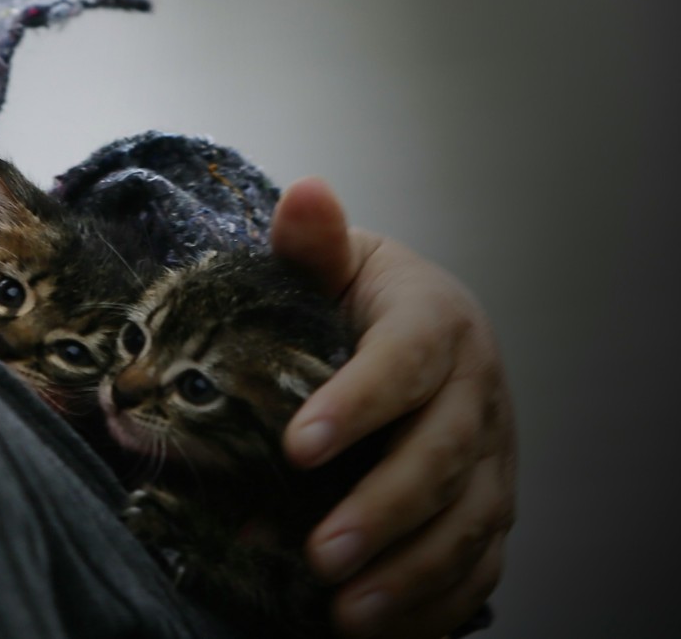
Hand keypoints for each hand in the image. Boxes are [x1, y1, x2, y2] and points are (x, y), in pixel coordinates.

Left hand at [271, 178, 515, 638]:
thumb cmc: (348, 297)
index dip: (355, 407)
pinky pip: (480, 562)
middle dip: (382, 513)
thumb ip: (310, 240)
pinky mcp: (490, 502)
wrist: (401, 326)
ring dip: (410, 575)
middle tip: (319, 556)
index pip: (401, 364)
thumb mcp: (329, 262)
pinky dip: (439, 604)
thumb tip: (303, 193)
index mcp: (436, 321)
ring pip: (466, 522)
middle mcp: (477, 390)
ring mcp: (493, 453)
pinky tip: (384, 632)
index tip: (295, 448)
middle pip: (440, 457)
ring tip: (344, 613)